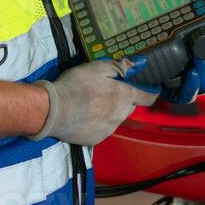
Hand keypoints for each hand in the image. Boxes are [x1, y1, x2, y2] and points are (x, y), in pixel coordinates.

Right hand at [30, 56, 157, 145]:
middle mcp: (121, 115)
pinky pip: (103, 129)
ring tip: (92, 105)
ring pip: (116, 119)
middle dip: (124, 101)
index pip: (147, 97)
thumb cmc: (77, 85)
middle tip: (108, 93)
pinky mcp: (97, 139)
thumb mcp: (98, 67)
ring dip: (110, 112)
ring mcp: (109, 129)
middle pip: (129, 107)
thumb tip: (137, 65)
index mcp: (124, 96)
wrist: (53, 111)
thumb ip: (119, 67)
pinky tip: (85, 117)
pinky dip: (98, 123)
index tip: (151, 91)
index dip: (150, 93)